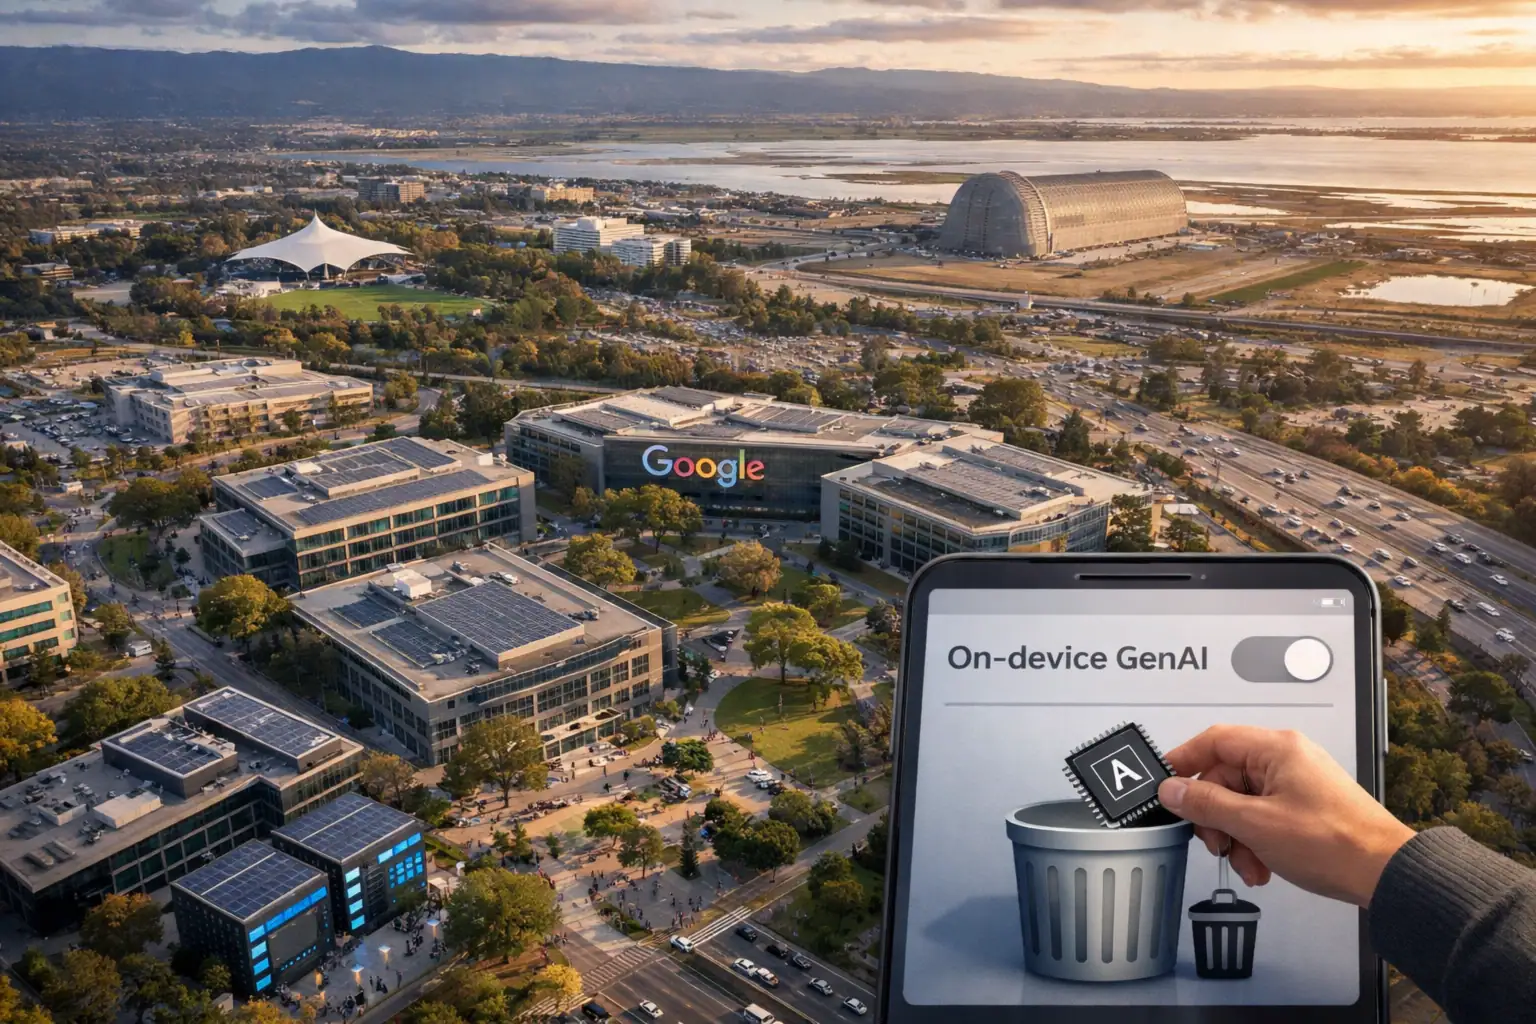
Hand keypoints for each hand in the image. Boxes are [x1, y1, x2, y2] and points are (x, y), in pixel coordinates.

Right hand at [1157, 725, 1413, 906]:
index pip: (1214, 740)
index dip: (1184, 761)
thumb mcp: (1255, 824)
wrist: (1386, 873)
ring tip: (1247, 864)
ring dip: (1236, 836)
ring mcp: (1297, 782)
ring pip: (1243, 801)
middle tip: (1215, 843)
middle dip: (1216, 816)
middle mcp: (1287, 758)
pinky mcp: (1305, 805)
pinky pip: (1264, 815)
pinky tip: (1262, 866)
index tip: (1166, 785)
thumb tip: (1172, 790)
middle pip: (1226, 777)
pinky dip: (1256, 840)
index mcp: (1276, 749)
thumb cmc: (1335, 843)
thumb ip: (1207, 804)